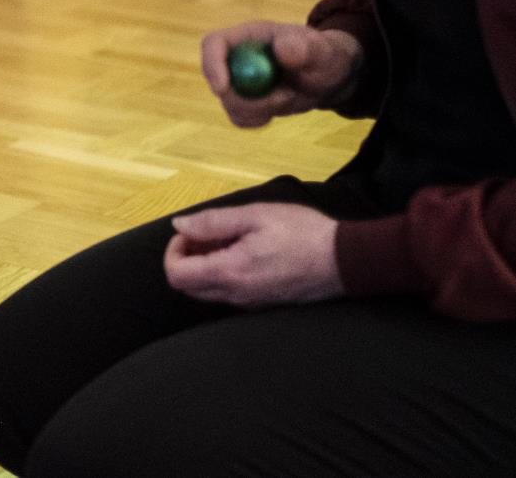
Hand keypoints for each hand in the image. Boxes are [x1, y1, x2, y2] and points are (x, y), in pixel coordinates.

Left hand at [163, 203, 344, 307]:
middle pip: (187, 287)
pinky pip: (228, 295)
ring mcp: (250, 304)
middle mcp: (236, 295)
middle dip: (186, 259)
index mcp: (230, 272)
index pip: (176, 275)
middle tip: (206, 236)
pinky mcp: (263, 304)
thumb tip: (179, 225)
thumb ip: (213, 222)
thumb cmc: (302, 232)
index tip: (190, 233)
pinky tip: (242, 254)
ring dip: (204, 267)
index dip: (173, 251)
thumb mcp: (256, 215)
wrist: (346, 260)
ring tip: (226, 241)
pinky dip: (222, 276)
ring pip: (207, 293)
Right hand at [200, 21, 362, 127]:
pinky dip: (258, 120)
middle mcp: (236, 58)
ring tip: (290, 97)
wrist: (328, 77)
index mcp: (247, 36)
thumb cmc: (324, 55)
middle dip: (246, 98)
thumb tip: (281, 50)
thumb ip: (304, 47)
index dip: (212, 65)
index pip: (214, 44)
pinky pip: (239, 118)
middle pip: (218, 80)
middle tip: (283, 97)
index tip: (223, 89)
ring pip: (229, 103)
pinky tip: (280, 108)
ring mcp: (238, 81)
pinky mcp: (244, 102)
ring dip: (259, 110)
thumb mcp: (321, 49)